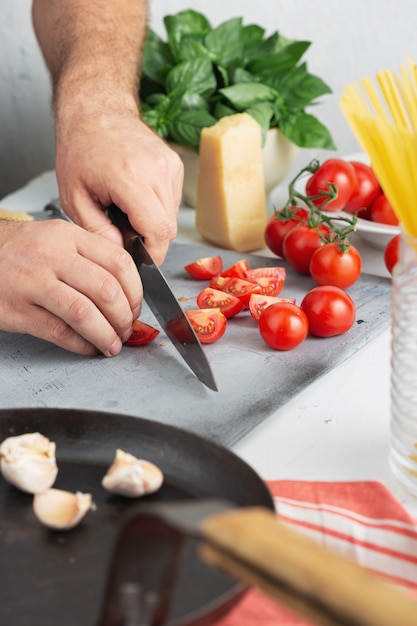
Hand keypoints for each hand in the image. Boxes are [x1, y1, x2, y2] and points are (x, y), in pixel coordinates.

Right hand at [0, 220, 142, 355]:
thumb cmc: (20, 250)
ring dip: (105, 335)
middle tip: (126, 328)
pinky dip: (81, 345)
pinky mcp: (18, 310)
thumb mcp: (57, 238)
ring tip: (112, 344)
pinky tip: (88, 347)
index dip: (136, 291)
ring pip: (84, 314)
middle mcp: (53, 257)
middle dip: (124, 317)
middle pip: (106, 290)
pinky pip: (59, 332)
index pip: (119, 262)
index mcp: (69, 237)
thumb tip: (128, 286)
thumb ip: (91, 255)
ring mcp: (34, 283)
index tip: (136, 307)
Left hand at [55, 108, 183, 265]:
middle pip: (168, 228)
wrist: (96, 110)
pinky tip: (136, 196)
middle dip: (149, 240)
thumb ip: (97, 231)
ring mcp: (170, 165)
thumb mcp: (74, 197)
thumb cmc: (80, 149)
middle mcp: (157, 170)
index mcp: (130, 178)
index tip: (138, 260)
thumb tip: (120, 253)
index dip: (151, 254)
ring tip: (126, 210)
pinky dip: (157, 207)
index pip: (158, 231)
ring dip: (153, 223)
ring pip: (172, 216)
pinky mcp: (175, 164)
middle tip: (124, 233)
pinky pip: (172, 200)